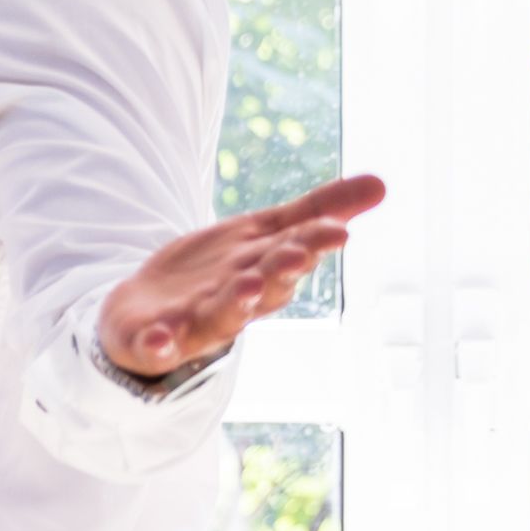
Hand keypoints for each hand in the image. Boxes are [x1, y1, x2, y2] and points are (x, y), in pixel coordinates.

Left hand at [98, 174, 386, 379]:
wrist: (147, 311)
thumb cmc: (219, 274)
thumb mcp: (264, 234)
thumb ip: (316, 212)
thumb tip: (382, 184)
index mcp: (266, 273)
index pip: (294, 255)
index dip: (314, 243)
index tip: (335, 230)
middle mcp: (237, 302)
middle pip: (262, 287)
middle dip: (279, 272)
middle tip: (296, 254)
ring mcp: (195, 325)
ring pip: (219, 317)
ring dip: (234, 305)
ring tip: (246, 286)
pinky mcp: (154, 341)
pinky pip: (156, 346)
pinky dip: (159, 344)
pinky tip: (158, 338)